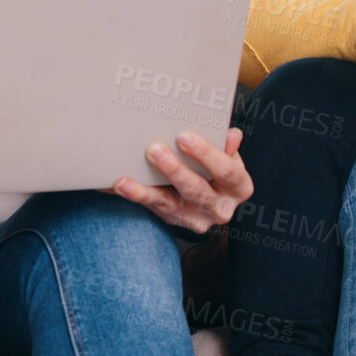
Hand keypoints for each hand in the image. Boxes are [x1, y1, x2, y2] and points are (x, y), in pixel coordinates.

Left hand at [113, 128, 251, 234]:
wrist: (209, 198)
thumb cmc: (217, 170)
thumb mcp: (227, 157)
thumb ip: (226, 147)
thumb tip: (232, 134)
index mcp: (239, 188)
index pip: (226, 171)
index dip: (206, 154)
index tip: (184, 136)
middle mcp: (220, 208)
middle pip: (195, 189)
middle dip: (173, 170)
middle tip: (153, 150)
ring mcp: (195, 218)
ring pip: (168, 205)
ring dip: (145, 192)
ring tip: (124, 181)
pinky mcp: (173, 220)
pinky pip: (150, 208)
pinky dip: (133, 195)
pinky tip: (116, 186)